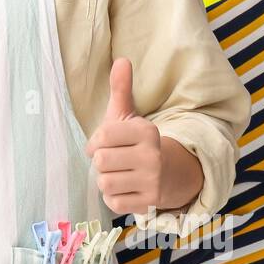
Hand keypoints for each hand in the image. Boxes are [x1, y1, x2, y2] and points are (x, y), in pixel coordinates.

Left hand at [85, 57, 161, 215]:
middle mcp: (153, 155)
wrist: (168, 172)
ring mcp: (153, 181)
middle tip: (113, 160)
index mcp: (146, 131)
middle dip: (101, 163)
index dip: (95, 142)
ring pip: (105, 184)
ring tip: (120, 173)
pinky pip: (113, 203)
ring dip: (106, 180)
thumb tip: (121, 60)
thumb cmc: (137, 142)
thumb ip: (121, 89)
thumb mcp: (129, 115)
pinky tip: (125, 188)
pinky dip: (113, 197)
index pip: (102, 137)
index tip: (104, 143)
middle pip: (101, 162)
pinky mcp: (149, 203)